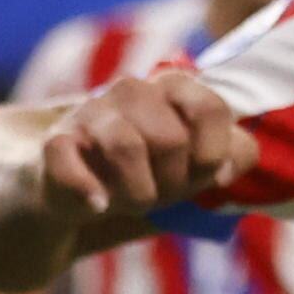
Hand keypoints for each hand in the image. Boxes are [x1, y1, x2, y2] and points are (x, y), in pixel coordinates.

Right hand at [32, 73, 254, 228]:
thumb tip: (226, 167)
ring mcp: (90, 114)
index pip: (210, 106)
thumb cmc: (157, 169)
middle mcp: (131, 90)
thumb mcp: (203, 163)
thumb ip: (236, 153)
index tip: (202, 174)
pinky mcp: (57, 143)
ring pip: (125, 146)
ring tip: (133, 200)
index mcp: (174, 88)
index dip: (211, 154)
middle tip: (162, 190)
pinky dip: (89, 192)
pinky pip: (70, 163)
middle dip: (174, 181)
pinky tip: (98, 205)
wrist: (89, 187)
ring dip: (138, 193)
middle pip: (170, 139)